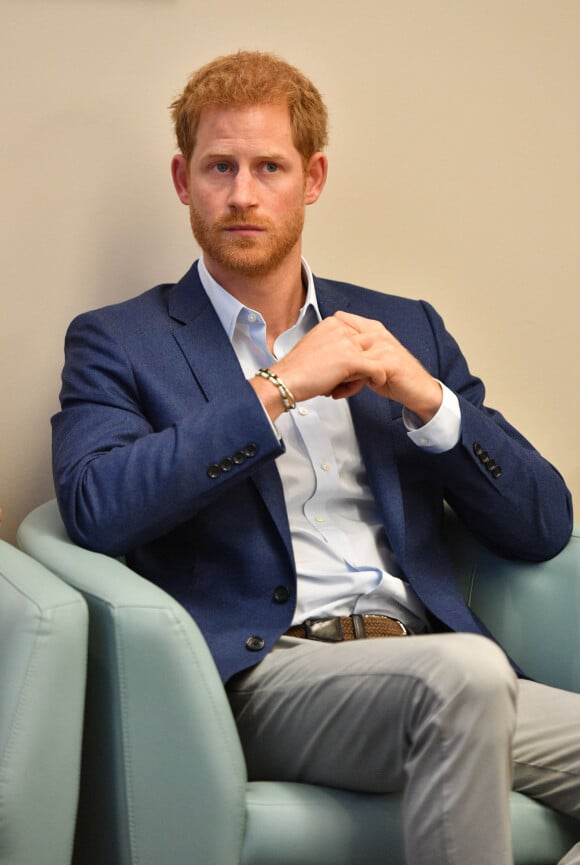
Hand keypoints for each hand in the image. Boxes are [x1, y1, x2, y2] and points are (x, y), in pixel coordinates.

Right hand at [252, 311, 441, 422]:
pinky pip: (376, 368)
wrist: (286, 381)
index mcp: (332, 323)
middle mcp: (340, 328)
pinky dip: (378, 377)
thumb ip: (336, 346)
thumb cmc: (297, 371)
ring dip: (367, 373)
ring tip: (357, 384)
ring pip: (372, 357)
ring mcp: (347, 343)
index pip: (358, 336)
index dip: (357, 354)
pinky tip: (376, 383)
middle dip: (364, 364)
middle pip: (367, 346)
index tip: (350, 368)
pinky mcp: (351, 359)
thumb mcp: (318, 348)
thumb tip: (350, 356)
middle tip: (355, 378)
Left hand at [332, 311, 442, 421]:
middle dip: (329, 362)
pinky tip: (343, 393)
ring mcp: (384, 346)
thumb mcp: (368, 360)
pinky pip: (361, 372)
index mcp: (372, 328)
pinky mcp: (389, 362)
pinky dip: (349, 386)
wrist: (418, 389)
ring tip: (331, 389)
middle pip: (341, 340)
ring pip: (348, 358)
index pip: (341, 320)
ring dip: (337, 376)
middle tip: (321, 378)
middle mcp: (378, 333)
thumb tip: (326, 354)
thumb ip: (352, 352)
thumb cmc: (393, 376)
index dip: (328, 338)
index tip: (321, 357)